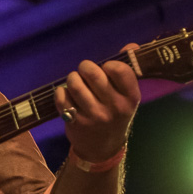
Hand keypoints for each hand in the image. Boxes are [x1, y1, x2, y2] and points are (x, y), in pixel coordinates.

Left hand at [55, 47, 140, 161]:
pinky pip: (62, 97)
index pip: (120, 70)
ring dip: (72, 78)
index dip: (109, 64)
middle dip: (85, 67)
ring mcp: (94, 116)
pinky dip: (61, 92)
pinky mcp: (75, 122)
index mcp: (131, 98)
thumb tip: (131, 45)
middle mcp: (114, 107)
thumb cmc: (114, 114)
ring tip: (75, 81)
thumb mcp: (126, 97)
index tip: (105, 69)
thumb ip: (126, 71)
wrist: (102, 147)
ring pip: (75, 84)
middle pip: (93, 74)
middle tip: (84, 70)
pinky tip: (66, 95)